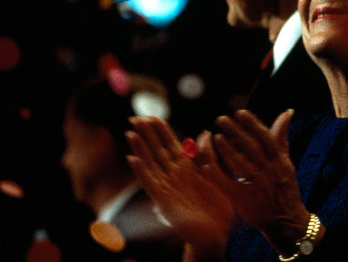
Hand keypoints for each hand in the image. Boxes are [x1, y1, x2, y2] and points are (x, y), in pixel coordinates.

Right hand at [125, 116, 234, 257]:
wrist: (218, 231)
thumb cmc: (217, 204)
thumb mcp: (214, 174)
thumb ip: (207, 154)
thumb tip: (204, 132)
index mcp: (186, 168)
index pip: (170, 144)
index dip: (161, 131)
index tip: (151, 116)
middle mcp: (174, 175)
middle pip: (157, 151)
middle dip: (146, 134)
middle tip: (134, 117)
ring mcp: (167, 187)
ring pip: (151, 164)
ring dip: (140, 149)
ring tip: (130, 133)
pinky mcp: (164, 201)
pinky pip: (150, 183)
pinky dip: (141, 171)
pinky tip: (132, 159)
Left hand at [206, 109, 311, 255]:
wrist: (285, 220)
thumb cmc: (284, 188)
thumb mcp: (286, 162)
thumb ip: (281, 138)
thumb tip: (286, 112)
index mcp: (279, 161)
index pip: (265, 138)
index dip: (252, 125)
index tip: (239, 113)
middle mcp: (269, 172)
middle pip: (251, 148)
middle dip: (236, 132)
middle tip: (221, 119)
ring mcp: (257, 187)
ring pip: (240, 165)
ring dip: (227, 151)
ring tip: (215, 137)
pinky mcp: (245, 200)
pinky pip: (229, 186)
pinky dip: (219, 175)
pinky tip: (207, 165)